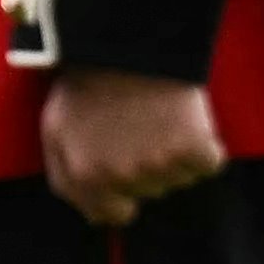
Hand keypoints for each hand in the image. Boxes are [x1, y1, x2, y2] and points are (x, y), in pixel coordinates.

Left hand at [41, 66, 227, 230]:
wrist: (127, 46)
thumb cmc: (88, 86)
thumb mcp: (54, 131)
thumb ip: (67, 178)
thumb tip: (93, 216)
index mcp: (84, 178)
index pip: (111, 216)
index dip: (120, 196)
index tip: (124, 169)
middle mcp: (122, 179)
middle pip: (148, 193)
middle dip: (144, 167)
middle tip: (136, 127)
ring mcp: (159, 165)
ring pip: (178, 178)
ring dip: (173, 154)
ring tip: (155, 117)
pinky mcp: (195, 150)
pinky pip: (209, 163)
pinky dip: (204, 145)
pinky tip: (184, 119)